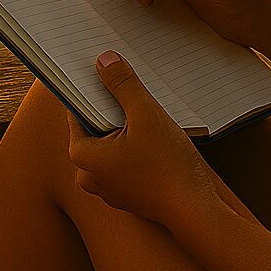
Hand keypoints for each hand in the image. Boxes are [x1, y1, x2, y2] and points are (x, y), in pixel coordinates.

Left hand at [65, 49, 223, 226]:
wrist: (193, 209)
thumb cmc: (167, 165)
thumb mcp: (145, 114)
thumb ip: (122, 84)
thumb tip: (104, 61)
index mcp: (83, 156)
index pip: (77, 113)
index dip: (90, 91)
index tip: (102, 73)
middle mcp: (89, 176)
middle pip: (94, 128)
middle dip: (110, 108)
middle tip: (129, 89)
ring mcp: (108, 188)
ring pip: (110, 145)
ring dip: (125, 127)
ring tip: (146, 113)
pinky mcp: (126, 193)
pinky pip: (122, 161)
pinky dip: (133, 146)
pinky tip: (155, 137)